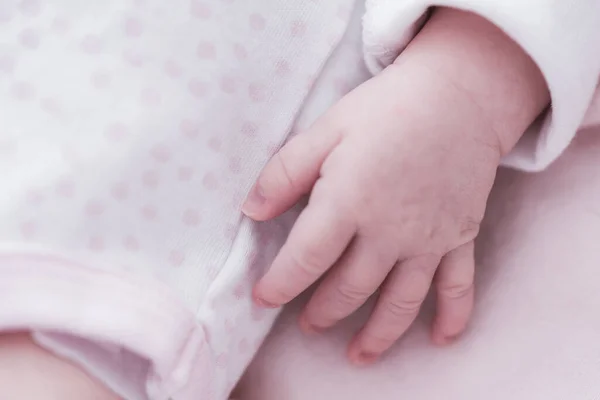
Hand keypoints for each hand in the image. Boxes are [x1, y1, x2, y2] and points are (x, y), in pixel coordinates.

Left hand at [242, 62, 500, 363]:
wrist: (458, 95)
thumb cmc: (386, 108)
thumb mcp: (325, 130)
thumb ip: (284, 174)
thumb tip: (251, 211)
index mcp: (349, 201)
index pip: (305, 259)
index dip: (279, 284)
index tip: (262, 299)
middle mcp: (389, 231)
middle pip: (349, 288)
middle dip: (323, 312)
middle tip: (306, 325)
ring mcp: (429, 239)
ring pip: (400, 302)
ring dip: (377, 335)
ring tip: (357, 356)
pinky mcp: (459, 236)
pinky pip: (458, 286)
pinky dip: (452, 316)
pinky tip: (442, 340)